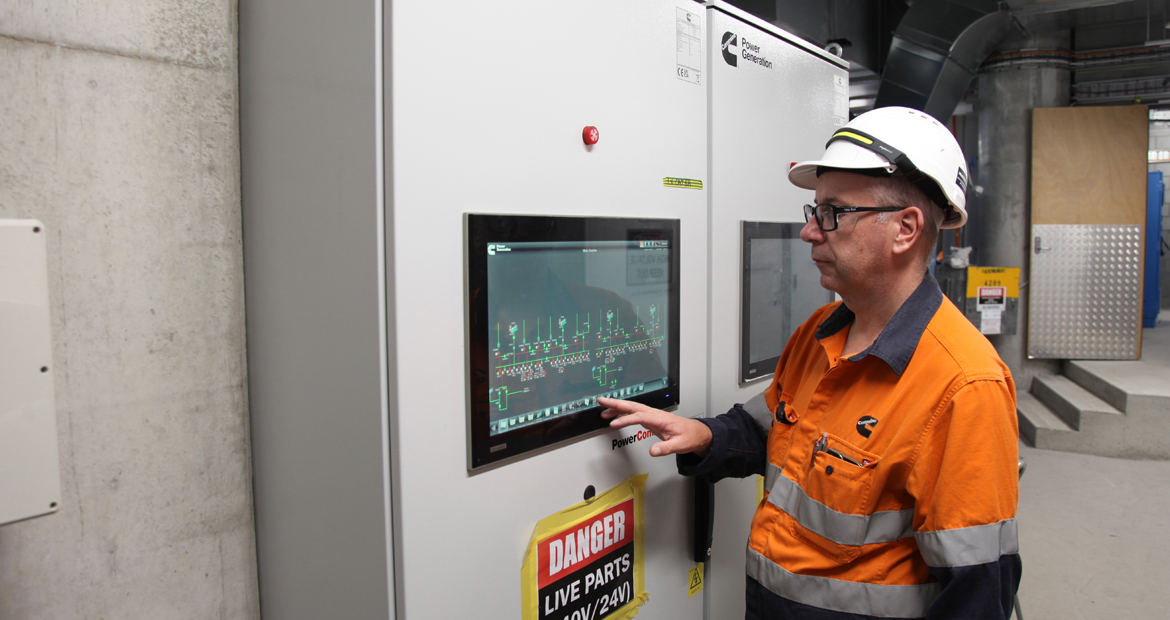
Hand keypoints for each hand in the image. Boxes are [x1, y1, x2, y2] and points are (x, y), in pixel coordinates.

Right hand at [598, 397, 712, 457]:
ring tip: (603, 410)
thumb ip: (666, 448)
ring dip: (617, 408)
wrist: (697, 433)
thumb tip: (653, 451)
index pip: (639, 416)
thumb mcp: (680, 445)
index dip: (626, 419)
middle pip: (632, 406)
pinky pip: (634, 413)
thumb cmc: (690, 436)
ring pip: (632, 408)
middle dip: (616, 403)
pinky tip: (615, 416)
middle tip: (602, 401)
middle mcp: (655, 414)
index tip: (614, 423)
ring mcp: (652, 416)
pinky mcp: (651, 419)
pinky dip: (623, 414)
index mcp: (661, 418)